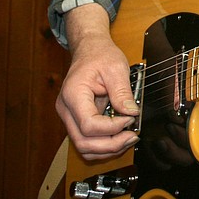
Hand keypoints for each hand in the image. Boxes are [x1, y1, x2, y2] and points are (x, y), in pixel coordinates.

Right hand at [56, 3, 140, 160]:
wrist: (90, 50)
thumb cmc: (100, 55)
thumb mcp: (116, 68)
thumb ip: (122, 92)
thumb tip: (131, 113)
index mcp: (73, 94)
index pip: (89, 125)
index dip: (112, 128)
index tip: (130, 119)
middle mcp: (66, 109)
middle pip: (83, 142)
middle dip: (110, 145)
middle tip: (132, 136)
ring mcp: (69, 116)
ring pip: (83, 146)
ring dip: (107, 149)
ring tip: (127, 138)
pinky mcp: (76, 120)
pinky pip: (87, 140)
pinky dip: (103, 145)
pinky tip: (119, 137)